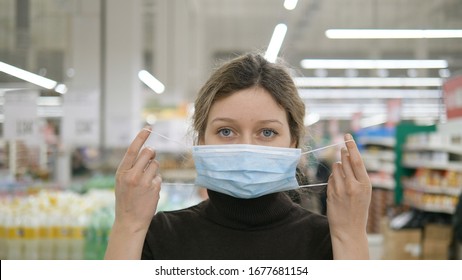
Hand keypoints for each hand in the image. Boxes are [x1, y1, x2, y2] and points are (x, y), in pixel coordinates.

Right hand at [113, 127, 161, 232]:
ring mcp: (144, 182)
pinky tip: (149, 192)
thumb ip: (131, 167)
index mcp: (121, 172)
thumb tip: (147, 151)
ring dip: (154, 169)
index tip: (148, 128)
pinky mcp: (154, 188)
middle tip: (151, 157)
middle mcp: (132, 175)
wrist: (129, 221)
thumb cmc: (126, 199)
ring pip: (156, 164)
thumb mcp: (122, 182)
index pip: (132, 150)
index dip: (141, 137)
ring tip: (146, 182)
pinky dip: (156, 181)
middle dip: (151, 152)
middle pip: (148, 152)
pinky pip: (159, 177)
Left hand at [326, 133, 370, 258]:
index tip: (347, 135)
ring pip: (335, 167)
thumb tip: (347, 156)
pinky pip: (330, 178)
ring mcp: (341, 189)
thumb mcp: (365, 192)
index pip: (357, 160)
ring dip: (337, 167)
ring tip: (343, 177)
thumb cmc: (358, 209)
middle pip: (345, 160)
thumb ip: (358, 175)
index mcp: (365, 184)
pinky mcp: (331, 193)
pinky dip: (333, 178)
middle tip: (342, 148)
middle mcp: (353, 185)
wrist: (349, 229)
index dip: (351, 146)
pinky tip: (338, 187)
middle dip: (343, 152)